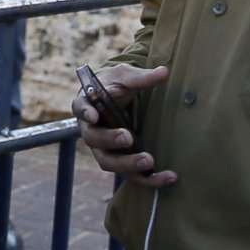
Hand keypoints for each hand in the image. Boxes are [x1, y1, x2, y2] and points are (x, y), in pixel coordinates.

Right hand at [75, 63, 175, 187]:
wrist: (116, 101)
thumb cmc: (116, 85)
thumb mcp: (126, 76)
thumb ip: (142, 77)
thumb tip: (164, 71)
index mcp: (87, 105)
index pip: (81, 108)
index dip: (85, 113)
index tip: (93, 115)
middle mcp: (91, 130)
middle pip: (94, 139)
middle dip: (109, 140)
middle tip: (127, 137)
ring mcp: (104, 148)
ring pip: (109, 162)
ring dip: (127, 164)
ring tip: (148, 161)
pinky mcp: (121, 161)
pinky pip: (130, 174)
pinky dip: (149, 178)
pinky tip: (169, 177)